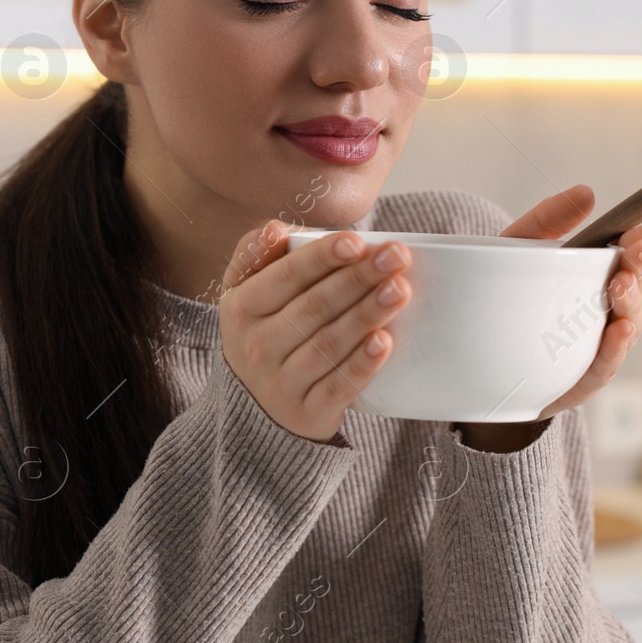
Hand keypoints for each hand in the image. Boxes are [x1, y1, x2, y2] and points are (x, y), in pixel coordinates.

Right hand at [218, 221, 413, 442]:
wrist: (256, 408)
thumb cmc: (265, 331)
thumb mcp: (247, 293)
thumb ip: (258, 254)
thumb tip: (275, 230)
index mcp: (241, 308)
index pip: (286, 276)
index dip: (323, 257)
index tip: (358, 241)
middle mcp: (256, 346)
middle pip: (314, 307)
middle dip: (358, 279)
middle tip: (397, 257)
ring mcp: (280, 383)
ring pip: (328, 344)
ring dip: (367, 315)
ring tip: (400, 290)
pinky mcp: (306, 412)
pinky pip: (337, 387)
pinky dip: (361, 364)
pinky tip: (384, 342)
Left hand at [455, 186, 641, 451]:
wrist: (471, 358)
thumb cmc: (504, 293)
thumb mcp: (517, 249)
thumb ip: (548, 219)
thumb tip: (587, 192)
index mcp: (596, 277)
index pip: (630, 257)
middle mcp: (604, 310)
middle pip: (634, 289)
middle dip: (639, 269)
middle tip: (636, 253)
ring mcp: (596, 346)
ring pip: (626, 325)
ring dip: (629, 305)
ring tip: (621, 285)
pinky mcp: (580, 379)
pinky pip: (602, 366)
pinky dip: (614, 348)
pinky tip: (619, 330)